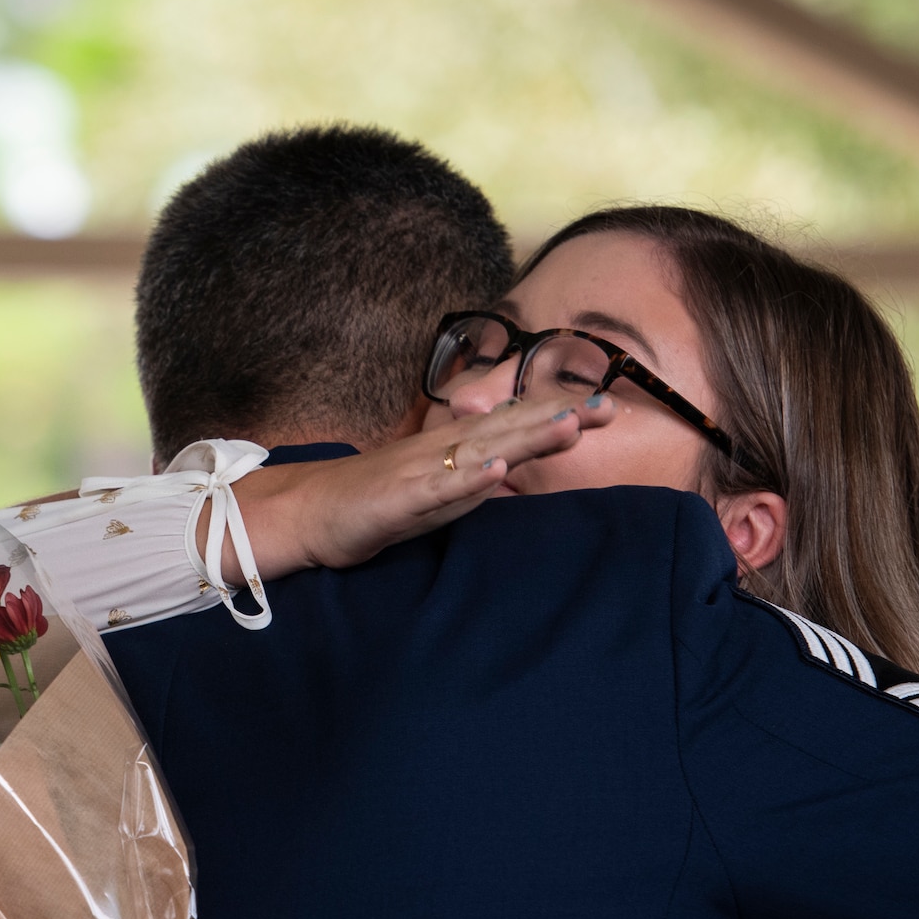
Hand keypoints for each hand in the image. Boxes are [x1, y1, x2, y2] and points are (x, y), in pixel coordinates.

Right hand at [222, 393, 614, 580]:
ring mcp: (421, 471)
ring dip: (526, 437)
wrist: (308, 511)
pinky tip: (498, 470)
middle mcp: (443, 450)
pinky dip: (469, 479)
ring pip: (482, 450)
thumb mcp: (434, 493)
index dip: (559, 414)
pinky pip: (438, 488)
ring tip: (570, 425)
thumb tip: (510, 471)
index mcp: (454, 449)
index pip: (514, 426)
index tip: (608, 408)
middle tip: (611, 407)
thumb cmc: (373, 502)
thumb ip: (472, 482)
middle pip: (509, 428)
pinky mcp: (399, 498)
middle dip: (560, 416)